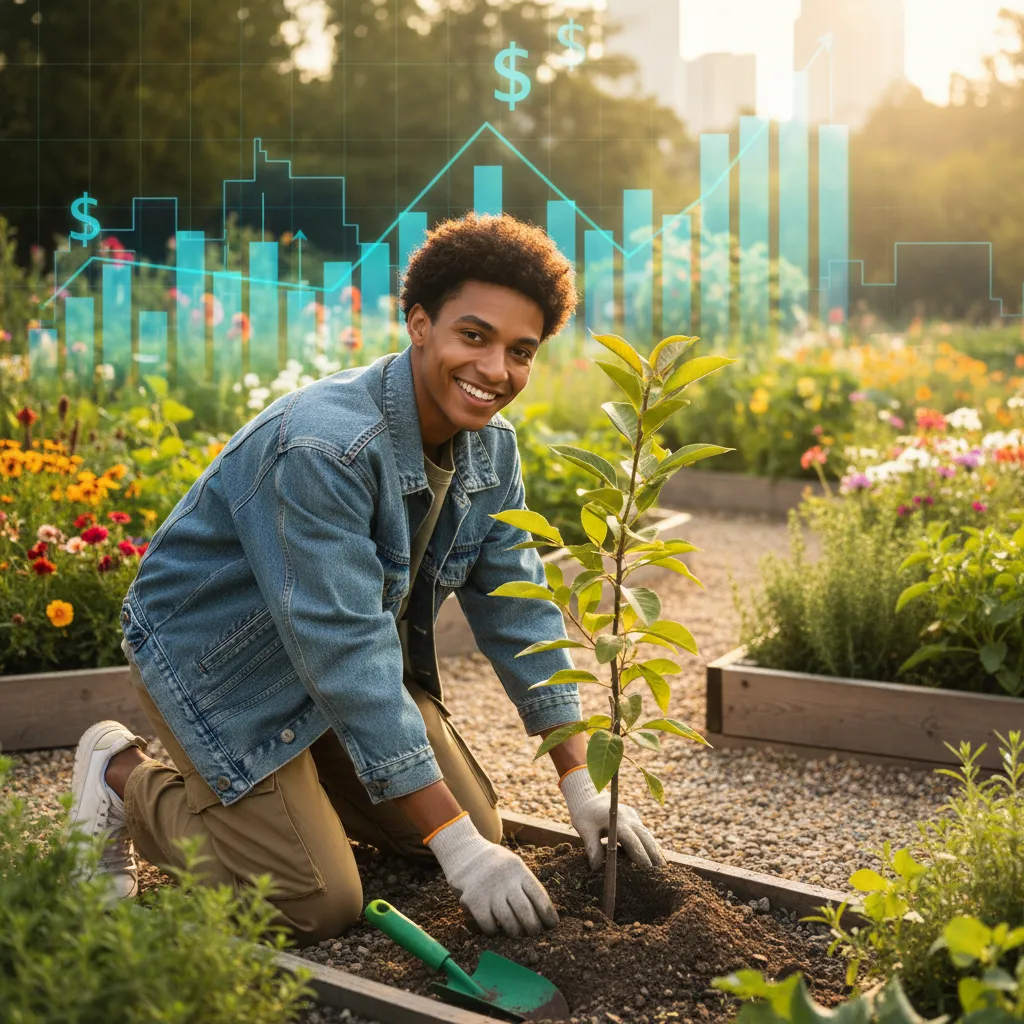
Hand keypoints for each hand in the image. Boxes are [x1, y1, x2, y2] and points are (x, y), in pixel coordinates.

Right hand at [426, 813, 557, 936]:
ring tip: (517, 933)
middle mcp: (505, 879)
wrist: (464, 852)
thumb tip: (544, 915)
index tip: (552, 925)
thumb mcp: (513, 866)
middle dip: (533, 927)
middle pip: (525, 911)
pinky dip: (494, 931)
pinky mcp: (474, 900)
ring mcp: (489, 890)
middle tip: (534, 933)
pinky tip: (496, 929)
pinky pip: (489, 925)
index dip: (548, 914)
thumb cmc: (495, 865)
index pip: (539, 896)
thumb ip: (525, 885)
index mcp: (519, 870)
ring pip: (509, 921)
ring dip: (515, 932)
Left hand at [559, 766, 665, 870]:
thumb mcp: (585, 830)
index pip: (632, 840)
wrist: (589, 798)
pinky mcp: (634, 818)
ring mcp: (633, 817)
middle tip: (662, 872)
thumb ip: (592, 847)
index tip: (647, 869)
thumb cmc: (585, 816)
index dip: (640, 854)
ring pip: (647, 835)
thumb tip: (596, 867)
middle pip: (645, 837)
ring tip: (663, 868)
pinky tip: (655, 857)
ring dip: (655, 850)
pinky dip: (650, 844)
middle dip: (654, 854)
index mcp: (617, 820)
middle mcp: (628, 818)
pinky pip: (644, 832)